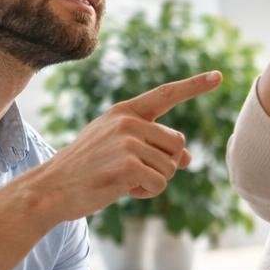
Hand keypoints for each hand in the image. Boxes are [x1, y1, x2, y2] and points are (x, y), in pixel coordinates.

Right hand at [28, 71, 221, 224]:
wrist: (50, 189)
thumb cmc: (88, 169)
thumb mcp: (120, 150)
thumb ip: (154, 148)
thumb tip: (188, 158)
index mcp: (124, 112)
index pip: (165, 95)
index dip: (194, 86)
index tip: (219, 76)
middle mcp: (127, 121)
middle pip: (178, 143)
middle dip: (165, 163)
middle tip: (136, 172)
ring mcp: (127, 142)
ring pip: (171, 167)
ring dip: (154, 181)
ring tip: (123, 180)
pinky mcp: (128, 165)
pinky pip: (161, 183)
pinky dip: (147, 192)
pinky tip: (123, 190)